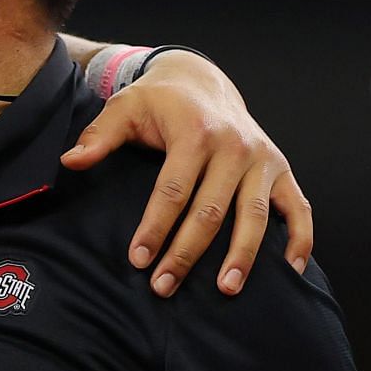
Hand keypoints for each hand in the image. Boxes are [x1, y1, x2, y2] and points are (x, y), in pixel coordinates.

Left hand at [60, 50, 313, 296]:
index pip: (172, 191)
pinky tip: (290, 272)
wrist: (201, 80)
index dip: (155, 227)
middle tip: (164, 287)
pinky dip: (300, 240)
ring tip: (225, 290)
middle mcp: (235, 147)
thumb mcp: (124, 108)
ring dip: (242, 256)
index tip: (138, 260)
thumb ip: (99, 137)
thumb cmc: (158, 101)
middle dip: (187, 253)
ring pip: (255, 216)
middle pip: (211, 211)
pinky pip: (298, 208)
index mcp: (195, 134)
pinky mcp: (282, 169)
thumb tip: (70, 161)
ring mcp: (263, 160)